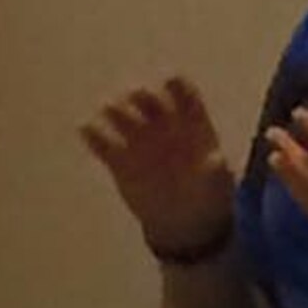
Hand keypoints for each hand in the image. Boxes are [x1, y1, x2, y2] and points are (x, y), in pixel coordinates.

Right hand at [80, 77, 235, 252]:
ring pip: (118, 111)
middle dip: (138, 95)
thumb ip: (215, 169)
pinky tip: (89, 132)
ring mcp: (138, 139)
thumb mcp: (218, 184)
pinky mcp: (118, 160)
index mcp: (190, 120)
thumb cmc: (208, 194)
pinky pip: (99, 140)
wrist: (186, 222)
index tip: (170, 88)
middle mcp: (161, 123)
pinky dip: (92, 133)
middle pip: (144, 94)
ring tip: (113, 117)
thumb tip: (216, 159)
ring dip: (113, 109)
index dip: (174, 85)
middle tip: (136, 104)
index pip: (180, 88)